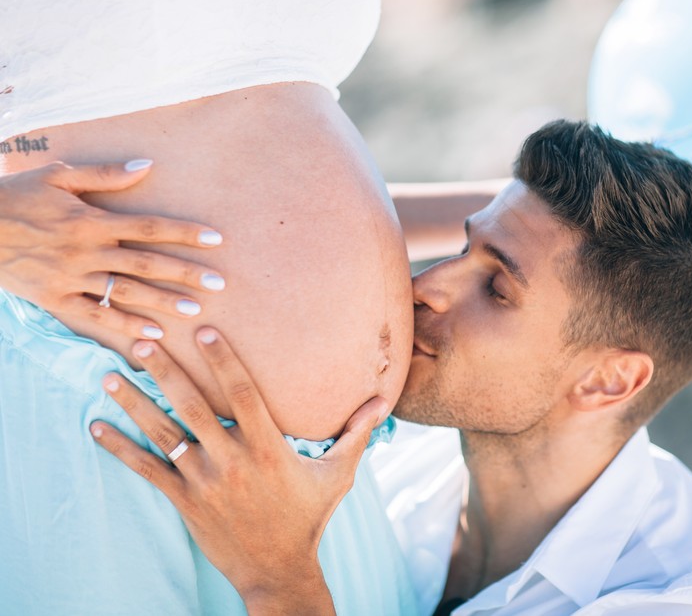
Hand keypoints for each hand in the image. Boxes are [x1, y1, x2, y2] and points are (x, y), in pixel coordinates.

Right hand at [0, 160, 225, 339]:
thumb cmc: (15, 196)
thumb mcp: (57, 177)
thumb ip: (104, 175)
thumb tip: (147, 165)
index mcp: (91, 219)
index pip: (149, 226)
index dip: (184, 232)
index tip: (216, 238)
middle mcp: (86, 250)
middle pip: (146, 262)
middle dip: (186, 272)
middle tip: (220, 282)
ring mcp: (71, 278)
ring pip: (126, 291)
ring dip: (163, 302)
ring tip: (196, 310)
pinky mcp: (55, 300)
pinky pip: (96, 316)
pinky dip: (125, 326)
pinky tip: (154, 334)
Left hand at [90, 327, 387, 615]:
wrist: (278, 570)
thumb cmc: (310, 517)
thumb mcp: (338, 473)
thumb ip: (356, 433)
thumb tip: (384, 401)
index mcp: (268, 448)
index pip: (242, 393)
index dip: (222, 360)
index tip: (204, 331)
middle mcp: (232, 461)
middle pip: (193, 407)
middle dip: (166, 372)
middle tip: (142, 340)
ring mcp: (204, 482)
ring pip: (163, 434)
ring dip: (134, 404)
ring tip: (109, 375)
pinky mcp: (184, 501)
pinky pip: (147, 470)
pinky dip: (120, 448)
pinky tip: (97, 427)